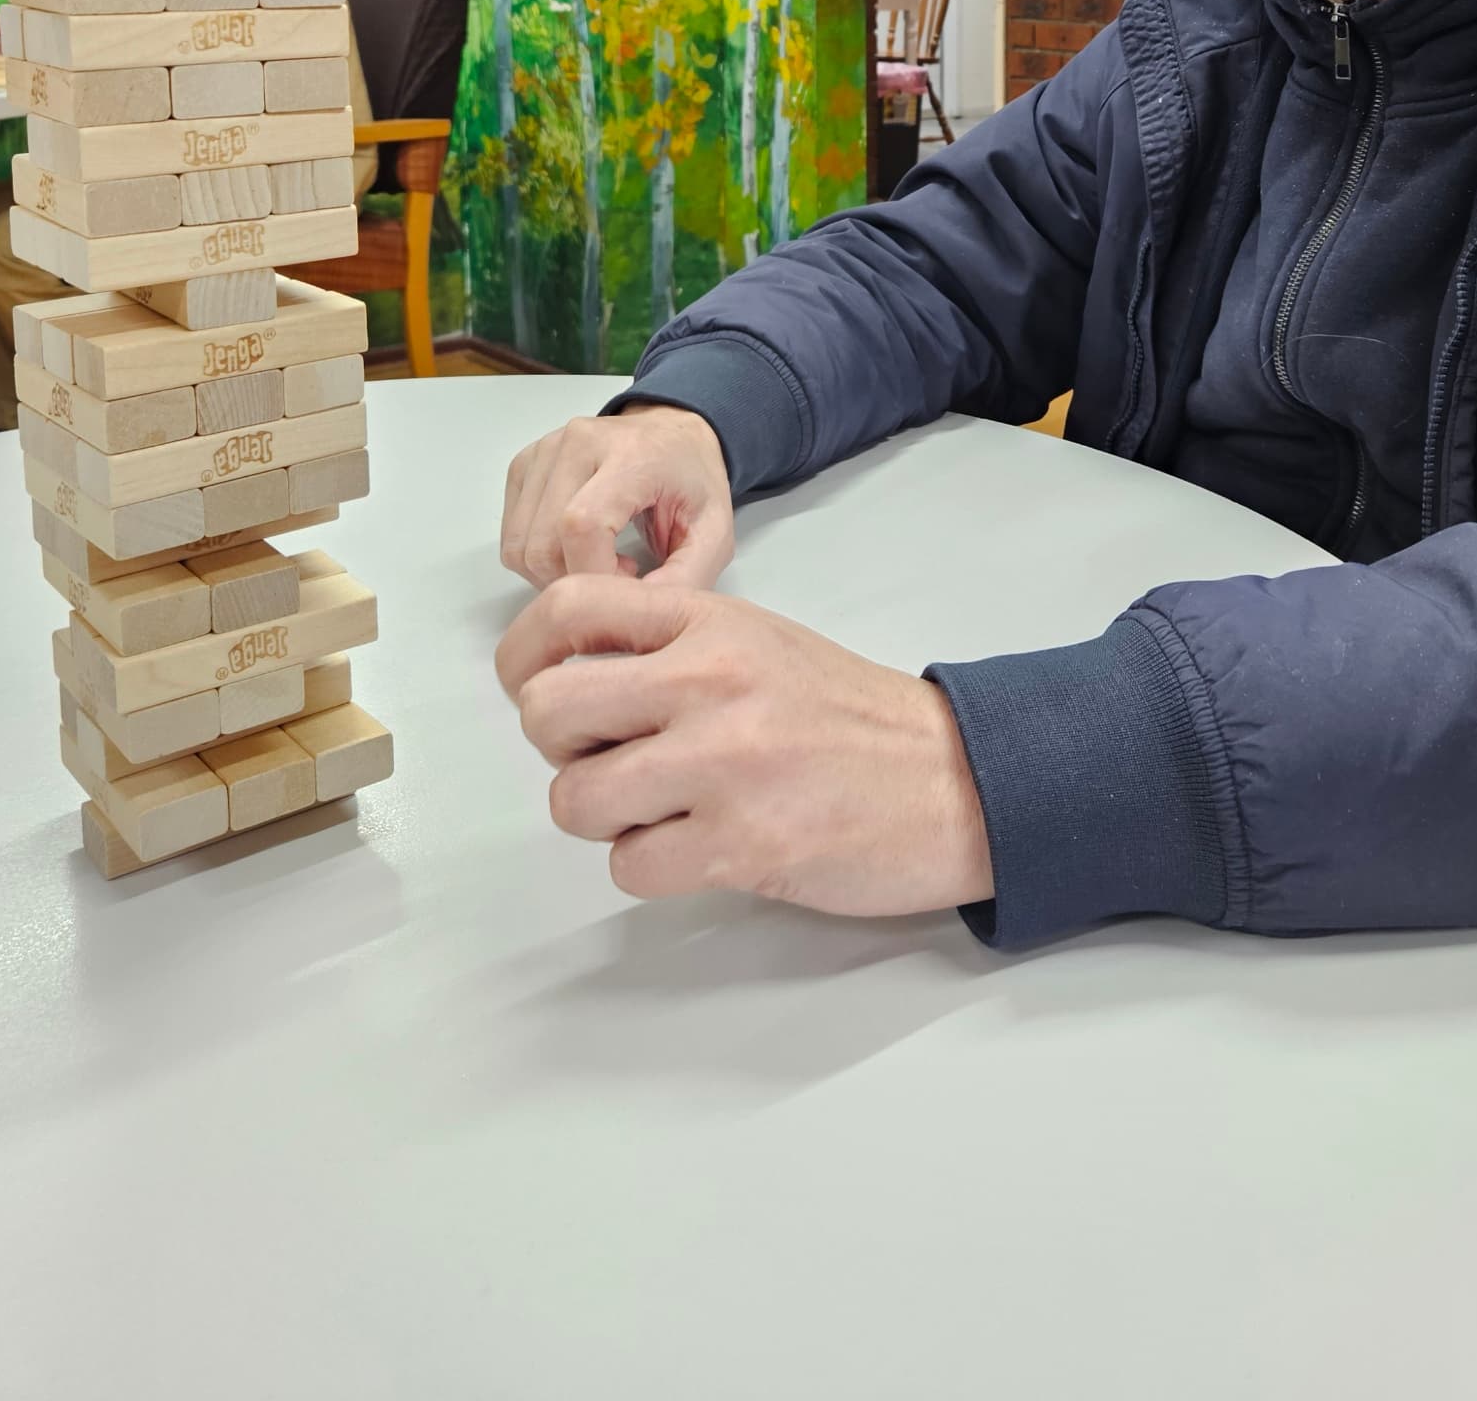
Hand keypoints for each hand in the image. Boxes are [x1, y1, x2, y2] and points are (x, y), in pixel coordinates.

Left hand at [495, 575, 993, 917]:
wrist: (952, 781)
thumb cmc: (850, 717)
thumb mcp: (757, 642)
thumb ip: (668, 647)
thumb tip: (569, 679)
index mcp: (709, 623)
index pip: (567, 608)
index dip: (523, 656)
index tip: (532, 687)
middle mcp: (707, 681)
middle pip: (548, 711)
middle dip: (562, 750)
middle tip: (607, 759)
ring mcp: (722, 764)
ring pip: (576, 800)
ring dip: (606, 818)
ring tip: (661, 810)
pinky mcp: (741, 845)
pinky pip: (630, 867)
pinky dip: (652, 867)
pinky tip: (701, 848)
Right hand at [501, 404, 733, 589]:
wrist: (676, 437)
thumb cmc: (692, 483)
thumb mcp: (715, 536)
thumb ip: (683, 581)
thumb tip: (631, 618)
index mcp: (632, 455)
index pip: (581, 525)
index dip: (594, 574)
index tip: (626, 585)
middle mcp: (579, 443)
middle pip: (542, 543)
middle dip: (575, 580)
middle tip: (616, 573)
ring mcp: (546, 451)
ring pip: (518, 546)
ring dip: (554, 573)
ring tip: (600, 558)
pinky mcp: (525, 464)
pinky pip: (511, 535)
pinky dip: (539, 555)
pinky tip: (578, 545)